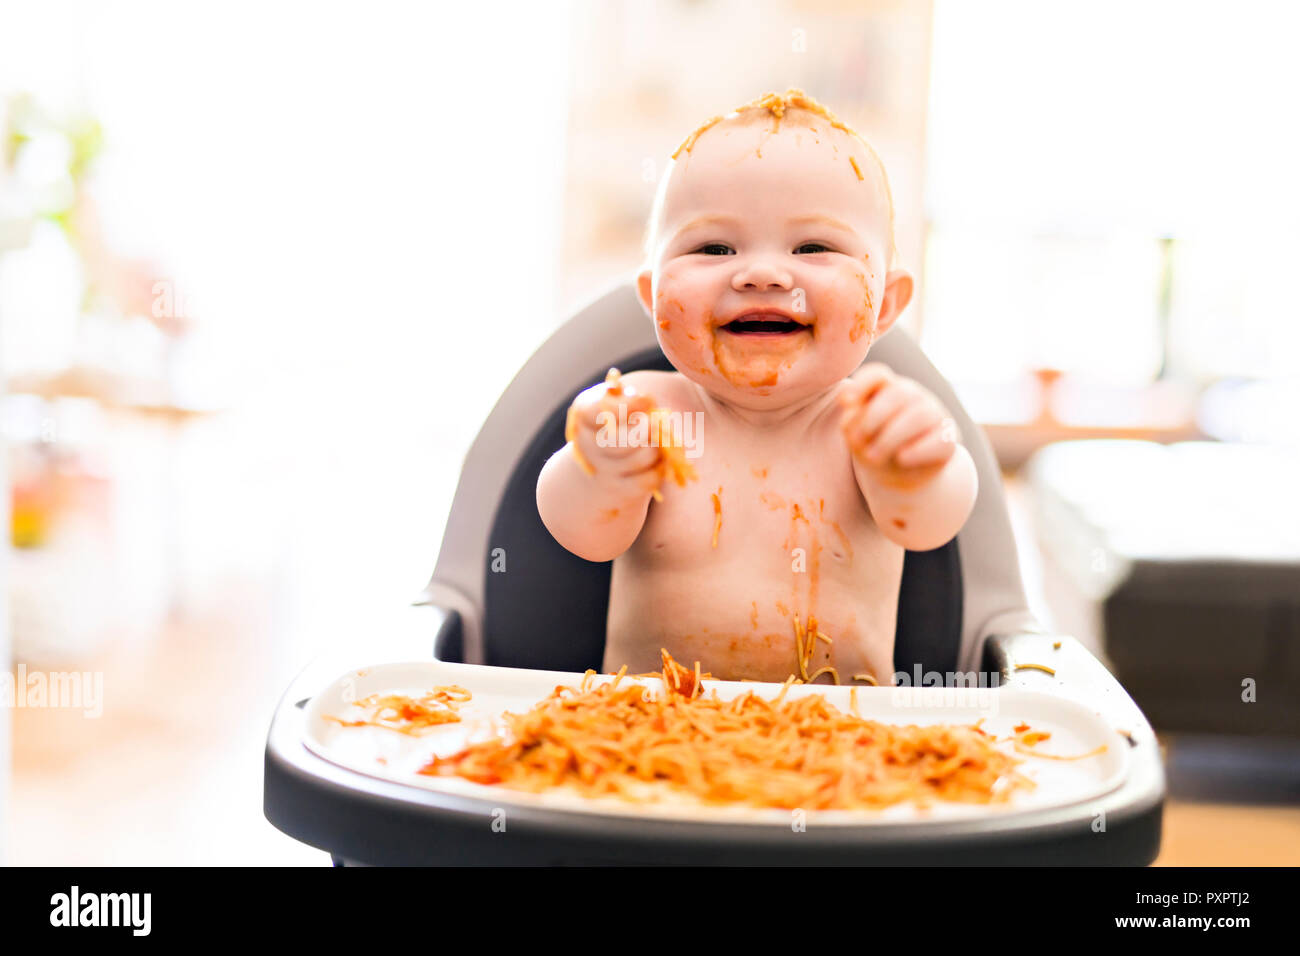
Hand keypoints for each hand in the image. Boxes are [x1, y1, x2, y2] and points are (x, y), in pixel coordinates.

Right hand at [565, 370, 663, 495]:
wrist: (595, 468)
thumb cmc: (611, 424)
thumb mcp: (609, 402)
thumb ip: (620, 393)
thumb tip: (629, 389)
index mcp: (584, 415)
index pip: (603, 411)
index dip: (631, 405)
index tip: (649, 400)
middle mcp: (588, 444)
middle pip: (620, 439)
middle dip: (646, 428)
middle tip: (654, 423)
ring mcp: (603, 469)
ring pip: (641, 457)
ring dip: (657, 447)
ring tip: (657, 441)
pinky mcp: (618, 490)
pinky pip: (647, 480)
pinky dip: (659, 470)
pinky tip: (659, 461)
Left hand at [838, 364, 958, 484]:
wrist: (904, 476)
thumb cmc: (877, 449)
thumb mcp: (858, 438)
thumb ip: (852, 423)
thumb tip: (851, 410)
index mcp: (888, 390)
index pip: (878, 375)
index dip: (862, 383)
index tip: (844, 402)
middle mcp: (914, 397)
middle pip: (897, 393)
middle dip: (873, 417)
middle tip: (858, 441)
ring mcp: (934, 415)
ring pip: (918, 416)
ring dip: (890, 437)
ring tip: (872, 457)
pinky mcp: (948, 439)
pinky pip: (938, 439)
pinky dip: (917, 450)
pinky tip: (901, 458)